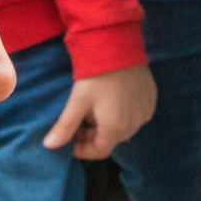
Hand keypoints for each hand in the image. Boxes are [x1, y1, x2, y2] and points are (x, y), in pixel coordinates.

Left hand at [43, 64, 157, 158]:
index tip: (71, 139)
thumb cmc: (96, 77)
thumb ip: (65, 127)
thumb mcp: (77, 101)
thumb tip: (49, 147)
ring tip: (96, 109)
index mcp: (116, 128)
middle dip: (94, 136)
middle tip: (81, 121)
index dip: (83, 150)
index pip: (100, 152)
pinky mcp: (151, 100)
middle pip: (112, 140)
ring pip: (125, 128)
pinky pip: (136, 116)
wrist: (120, 48)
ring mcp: (145, 112)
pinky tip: (114, 100)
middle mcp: (134, 124)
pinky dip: (123, 114)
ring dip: (108, 125)